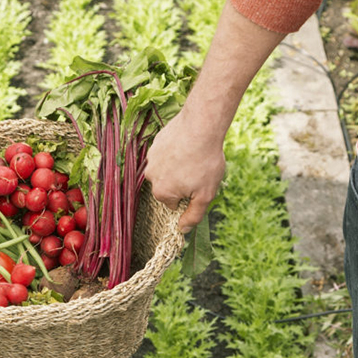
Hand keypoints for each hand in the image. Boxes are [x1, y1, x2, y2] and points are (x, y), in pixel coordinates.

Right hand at [144, 109, 225, 232]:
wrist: (200, 126)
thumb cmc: (205, 162)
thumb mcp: (205, 195)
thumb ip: (193, 216)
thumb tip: (183, 230)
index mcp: (162, 192)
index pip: (174, 203)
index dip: (189, 196)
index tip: (199, 185)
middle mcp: (151, 177)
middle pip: (168, 186)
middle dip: (181, 181)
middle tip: (199, 170)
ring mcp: (152, 158)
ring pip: (166, 169)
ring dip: (178, 166)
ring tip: (195, 156)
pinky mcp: (156, 143)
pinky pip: (165, 153)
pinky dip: (176, 151)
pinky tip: (189, 145)